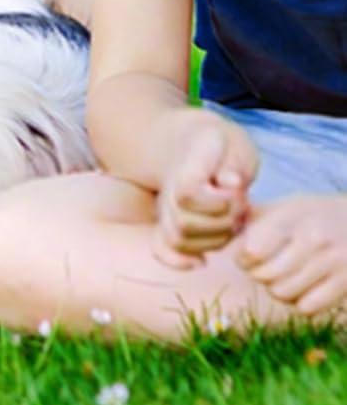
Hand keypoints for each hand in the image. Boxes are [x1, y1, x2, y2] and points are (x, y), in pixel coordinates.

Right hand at [152, 110, 257, 268]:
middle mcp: (168, 188)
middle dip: (224, 223)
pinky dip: (179, 261)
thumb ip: (235, 162)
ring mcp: (165, 207)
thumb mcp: (234, 142)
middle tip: (241, 207)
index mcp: (186, 164)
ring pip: (180, 240)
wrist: (186, 142)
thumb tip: (231, 184)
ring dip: (216, 240)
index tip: (237, 189)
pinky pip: (162, 248)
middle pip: (184, 223)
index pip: (189, 193)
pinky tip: (201, 262)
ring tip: (232, 221)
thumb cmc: (219, 144)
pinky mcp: (166, 222)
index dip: (218, 202)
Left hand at [237, 195, 346, 317]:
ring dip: (277, 289)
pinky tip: (303, 288)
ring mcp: (334, 262)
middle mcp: (314, 239)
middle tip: (265, 268)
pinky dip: (300, 302)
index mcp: (293, 217)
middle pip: (265, 276)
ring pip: (283, 293)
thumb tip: (218, 226)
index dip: (243, 258)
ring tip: (284, 276)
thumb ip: (252, 216)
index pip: (253, 251)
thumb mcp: (286, 206)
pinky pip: (308, 308)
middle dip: (258, 275)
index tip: (246, 255)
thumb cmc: (316, 215)